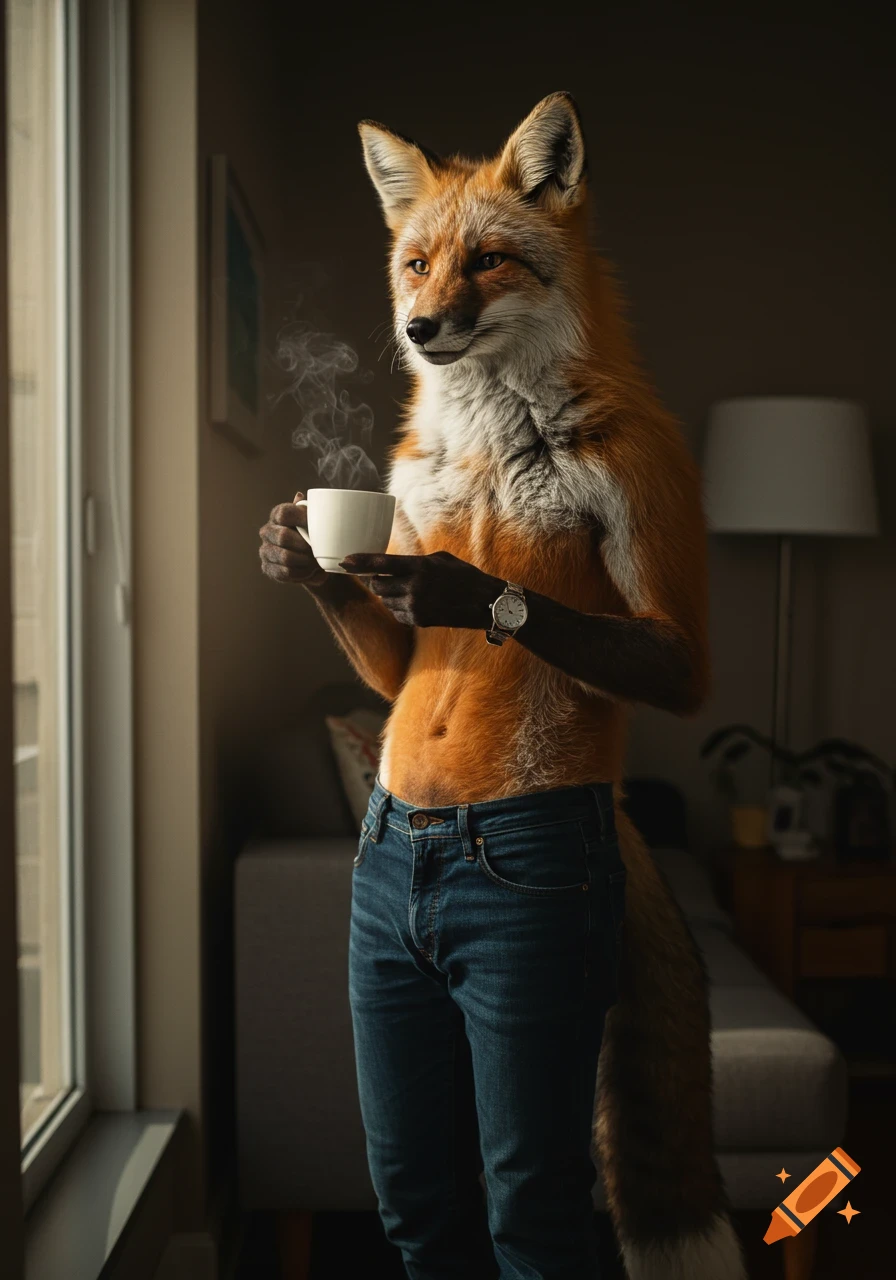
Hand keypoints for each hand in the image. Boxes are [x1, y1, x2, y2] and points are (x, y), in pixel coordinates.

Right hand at [259, 493, 327, 586]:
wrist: (312, 561)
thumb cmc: (313, 536)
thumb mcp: (314, 521)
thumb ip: (309, 509)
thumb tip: (299, 495)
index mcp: (278, 515)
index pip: (283, 513)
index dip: (300, 520)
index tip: (316, 528)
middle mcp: (267, 531)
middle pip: (283, 536)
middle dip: (304, 546)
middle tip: (317, 551)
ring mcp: (265, 550)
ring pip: (285, 557)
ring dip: (305, 562)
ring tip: (317, 564)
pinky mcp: (268, 568)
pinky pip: (286, 572)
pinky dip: (302, 574)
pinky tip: (310, 572)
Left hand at [339, 551, 503, 628]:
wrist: (486, 603)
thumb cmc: (465, 576)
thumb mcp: (441, 559)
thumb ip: (415, 561)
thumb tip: (390, 564)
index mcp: (420, 566)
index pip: (381, 563)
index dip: (360, 562)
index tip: (344, 561)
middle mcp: (415, 586)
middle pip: (377, 584)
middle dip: (376, 581)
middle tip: (382, 578)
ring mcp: (417, 606)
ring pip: (385, 600)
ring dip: (389, 595)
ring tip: (406, 590)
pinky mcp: (420, 621)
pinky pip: (397, 614)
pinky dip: (399, 609)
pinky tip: (414, 604)